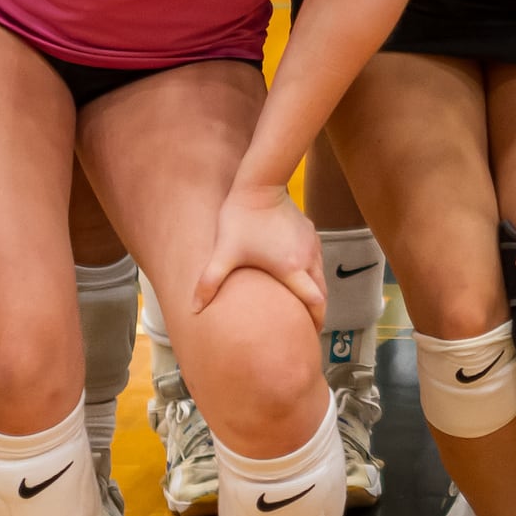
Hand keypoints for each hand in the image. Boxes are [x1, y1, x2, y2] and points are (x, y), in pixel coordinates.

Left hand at [193, 188, 324, 326]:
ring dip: (316, 291)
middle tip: (309, 326)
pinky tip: (298, 275)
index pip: (315, 302)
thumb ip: (209, 283)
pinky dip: (313, 273)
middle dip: (318, 310)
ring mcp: (311, 244)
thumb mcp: (224, 253)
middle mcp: (307, 258)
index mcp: (291, 269)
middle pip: (322, 293)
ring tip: (304, 304)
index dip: (316, 320)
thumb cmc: (241, 218)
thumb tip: (193, 309)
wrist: (260, 183)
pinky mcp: (310, 232)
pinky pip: (317, 259)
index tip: (311, 332)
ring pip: (321, 276)